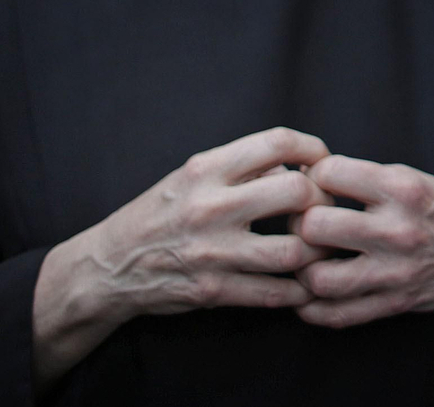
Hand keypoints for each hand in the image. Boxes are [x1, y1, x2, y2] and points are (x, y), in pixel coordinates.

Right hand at [56, 127, 334, 319]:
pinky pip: (274, 292)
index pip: (277, 142)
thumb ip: (241, 167)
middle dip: (322, 201)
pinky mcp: (212, 290)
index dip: (314, 149)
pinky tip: (303, 284)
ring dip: (317, 251)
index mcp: (206, 169)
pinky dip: (298, 291)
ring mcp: (212, 251)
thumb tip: (294, 164)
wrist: (109, 266)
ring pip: (293, 250)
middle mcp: (210, 206)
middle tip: (325, 211)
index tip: (322, 164)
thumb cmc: (160, 214)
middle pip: (296, 192)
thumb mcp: (191, 175)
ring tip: (319, 249)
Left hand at [289, 155, 433, 328]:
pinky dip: (312, 308)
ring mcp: (394, 271)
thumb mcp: (414, 178)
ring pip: (318, 277)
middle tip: (304, 223)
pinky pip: (337, 315)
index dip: (315, 176)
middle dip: (300, 221)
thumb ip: (367, 180)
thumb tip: (310, 178)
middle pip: (315, 226)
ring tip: (308, 258)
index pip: (330, 173)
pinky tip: (309, 294)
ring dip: (303, 268)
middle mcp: (397, 230)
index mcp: (403, 189)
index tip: (317, 185)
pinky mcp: (394, 303)